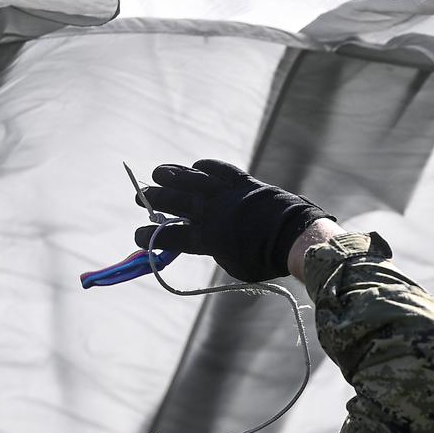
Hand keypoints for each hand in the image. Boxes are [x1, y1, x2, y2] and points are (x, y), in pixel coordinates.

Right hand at [133, 159, 332, 282]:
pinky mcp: (244, 182)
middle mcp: (212, 212)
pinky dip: (206, 167)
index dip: (151, 236)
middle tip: (141, 198)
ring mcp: (227, 194)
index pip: (172, 236)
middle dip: (155, 199)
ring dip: (172, 175)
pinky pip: (220, 169)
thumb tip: (210, 242)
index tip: (138, 236)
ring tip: (158, 173)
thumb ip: (218, 251)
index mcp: (208, 238)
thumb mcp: (236, 265)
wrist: (294, 238)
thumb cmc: (266, 259)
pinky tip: (197, 167)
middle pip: (176, 202)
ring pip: (192, 179)